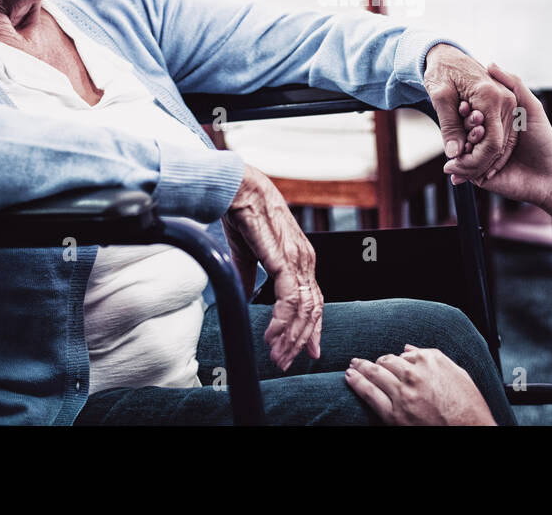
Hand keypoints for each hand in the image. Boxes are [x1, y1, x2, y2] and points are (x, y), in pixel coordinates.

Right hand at [223, 165, 322, 369]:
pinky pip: (290, 299)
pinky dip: (283, 321)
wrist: (238, 189)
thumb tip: (248, 295)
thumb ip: (251, 276)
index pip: (313, 299)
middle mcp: (305, 260)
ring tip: (277, 355)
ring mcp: (299, 259)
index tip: (308, 349)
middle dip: (301, 340)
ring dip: (292, 336)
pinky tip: (272, 335)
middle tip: (286, 361)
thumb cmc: (244, 215)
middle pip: (313, 309)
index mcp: (300, 258)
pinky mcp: (285, 259)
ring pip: (305, 309)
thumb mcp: (248, 254)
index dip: (312, 327)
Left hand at [345, 345, 495, 424]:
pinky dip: (357, 383)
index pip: (402, 355)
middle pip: (386, 362)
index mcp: (430, 361)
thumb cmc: (469, 406)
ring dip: (360, 368)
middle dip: (374, 362)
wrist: (472, 431)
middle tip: (361, 361)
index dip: (394, 361)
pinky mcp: (395, 414)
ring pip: (375, 374)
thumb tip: (408, 349)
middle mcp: (414, 374)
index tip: (389, 363)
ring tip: (352, 366)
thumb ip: (432, 357)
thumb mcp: (457, 373)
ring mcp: (403, 394)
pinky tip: (350, 377)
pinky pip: (370, 394)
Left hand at [423, 44, 518, 182]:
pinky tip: (472, 155)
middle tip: (455, 172)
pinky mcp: (510, 102)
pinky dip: (490, 147)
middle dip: (478, 163)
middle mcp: (506, 100)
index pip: (491, 143)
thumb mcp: (439, 97)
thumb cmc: (441, 71)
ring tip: (461, 167)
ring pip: (504, 142)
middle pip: (499, 146)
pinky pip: (505, 133)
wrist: (447, 54)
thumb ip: (449, 126)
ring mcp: (511, 101)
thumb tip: (454, 155)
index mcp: (490, 97)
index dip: (475, 162)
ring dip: (484, 158)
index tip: (456, 170)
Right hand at [445, 63, 551, 207]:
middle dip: (461, 128)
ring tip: (461, 147)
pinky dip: (457, 168)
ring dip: (458, 147)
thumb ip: (513, 84)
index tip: (463, 104)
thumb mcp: (531, 106)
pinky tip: (452, 165)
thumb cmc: (543, 139)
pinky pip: (463, 170)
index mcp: (495, 122)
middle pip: (464, 130)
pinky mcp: (479, 175)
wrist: (550, 175)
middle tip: (465, 126)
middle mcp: (487, 138)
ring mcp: (481, 157)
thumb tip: (490, 64)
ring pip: (461, 150)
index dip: (466, 108)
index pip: (473, 112)